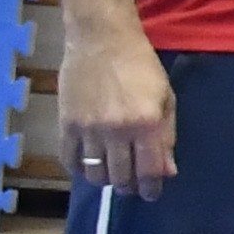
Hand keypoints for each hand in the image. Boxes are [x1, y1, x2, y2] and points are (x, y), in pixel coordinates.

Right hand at [60, 22, 174, 196]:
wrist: (101, 40)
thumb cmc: (141, 66)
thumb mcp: (165, 98)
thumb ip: (167, 137)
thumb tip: (167, 172)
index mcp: (146, 124)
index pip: (149, 171)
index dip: (151, 189)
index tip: (151, 193)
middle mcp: (116, 131)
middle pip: (121, 177)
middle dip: (129, 187)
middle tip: (132, 185)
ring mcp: (88, 129)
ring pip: (95, 174)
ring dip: (106, 180)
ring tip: (112, 174)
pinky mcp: (66, 124)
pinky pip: (70, 160)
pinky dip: (80, 169)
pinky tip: (89, 165)